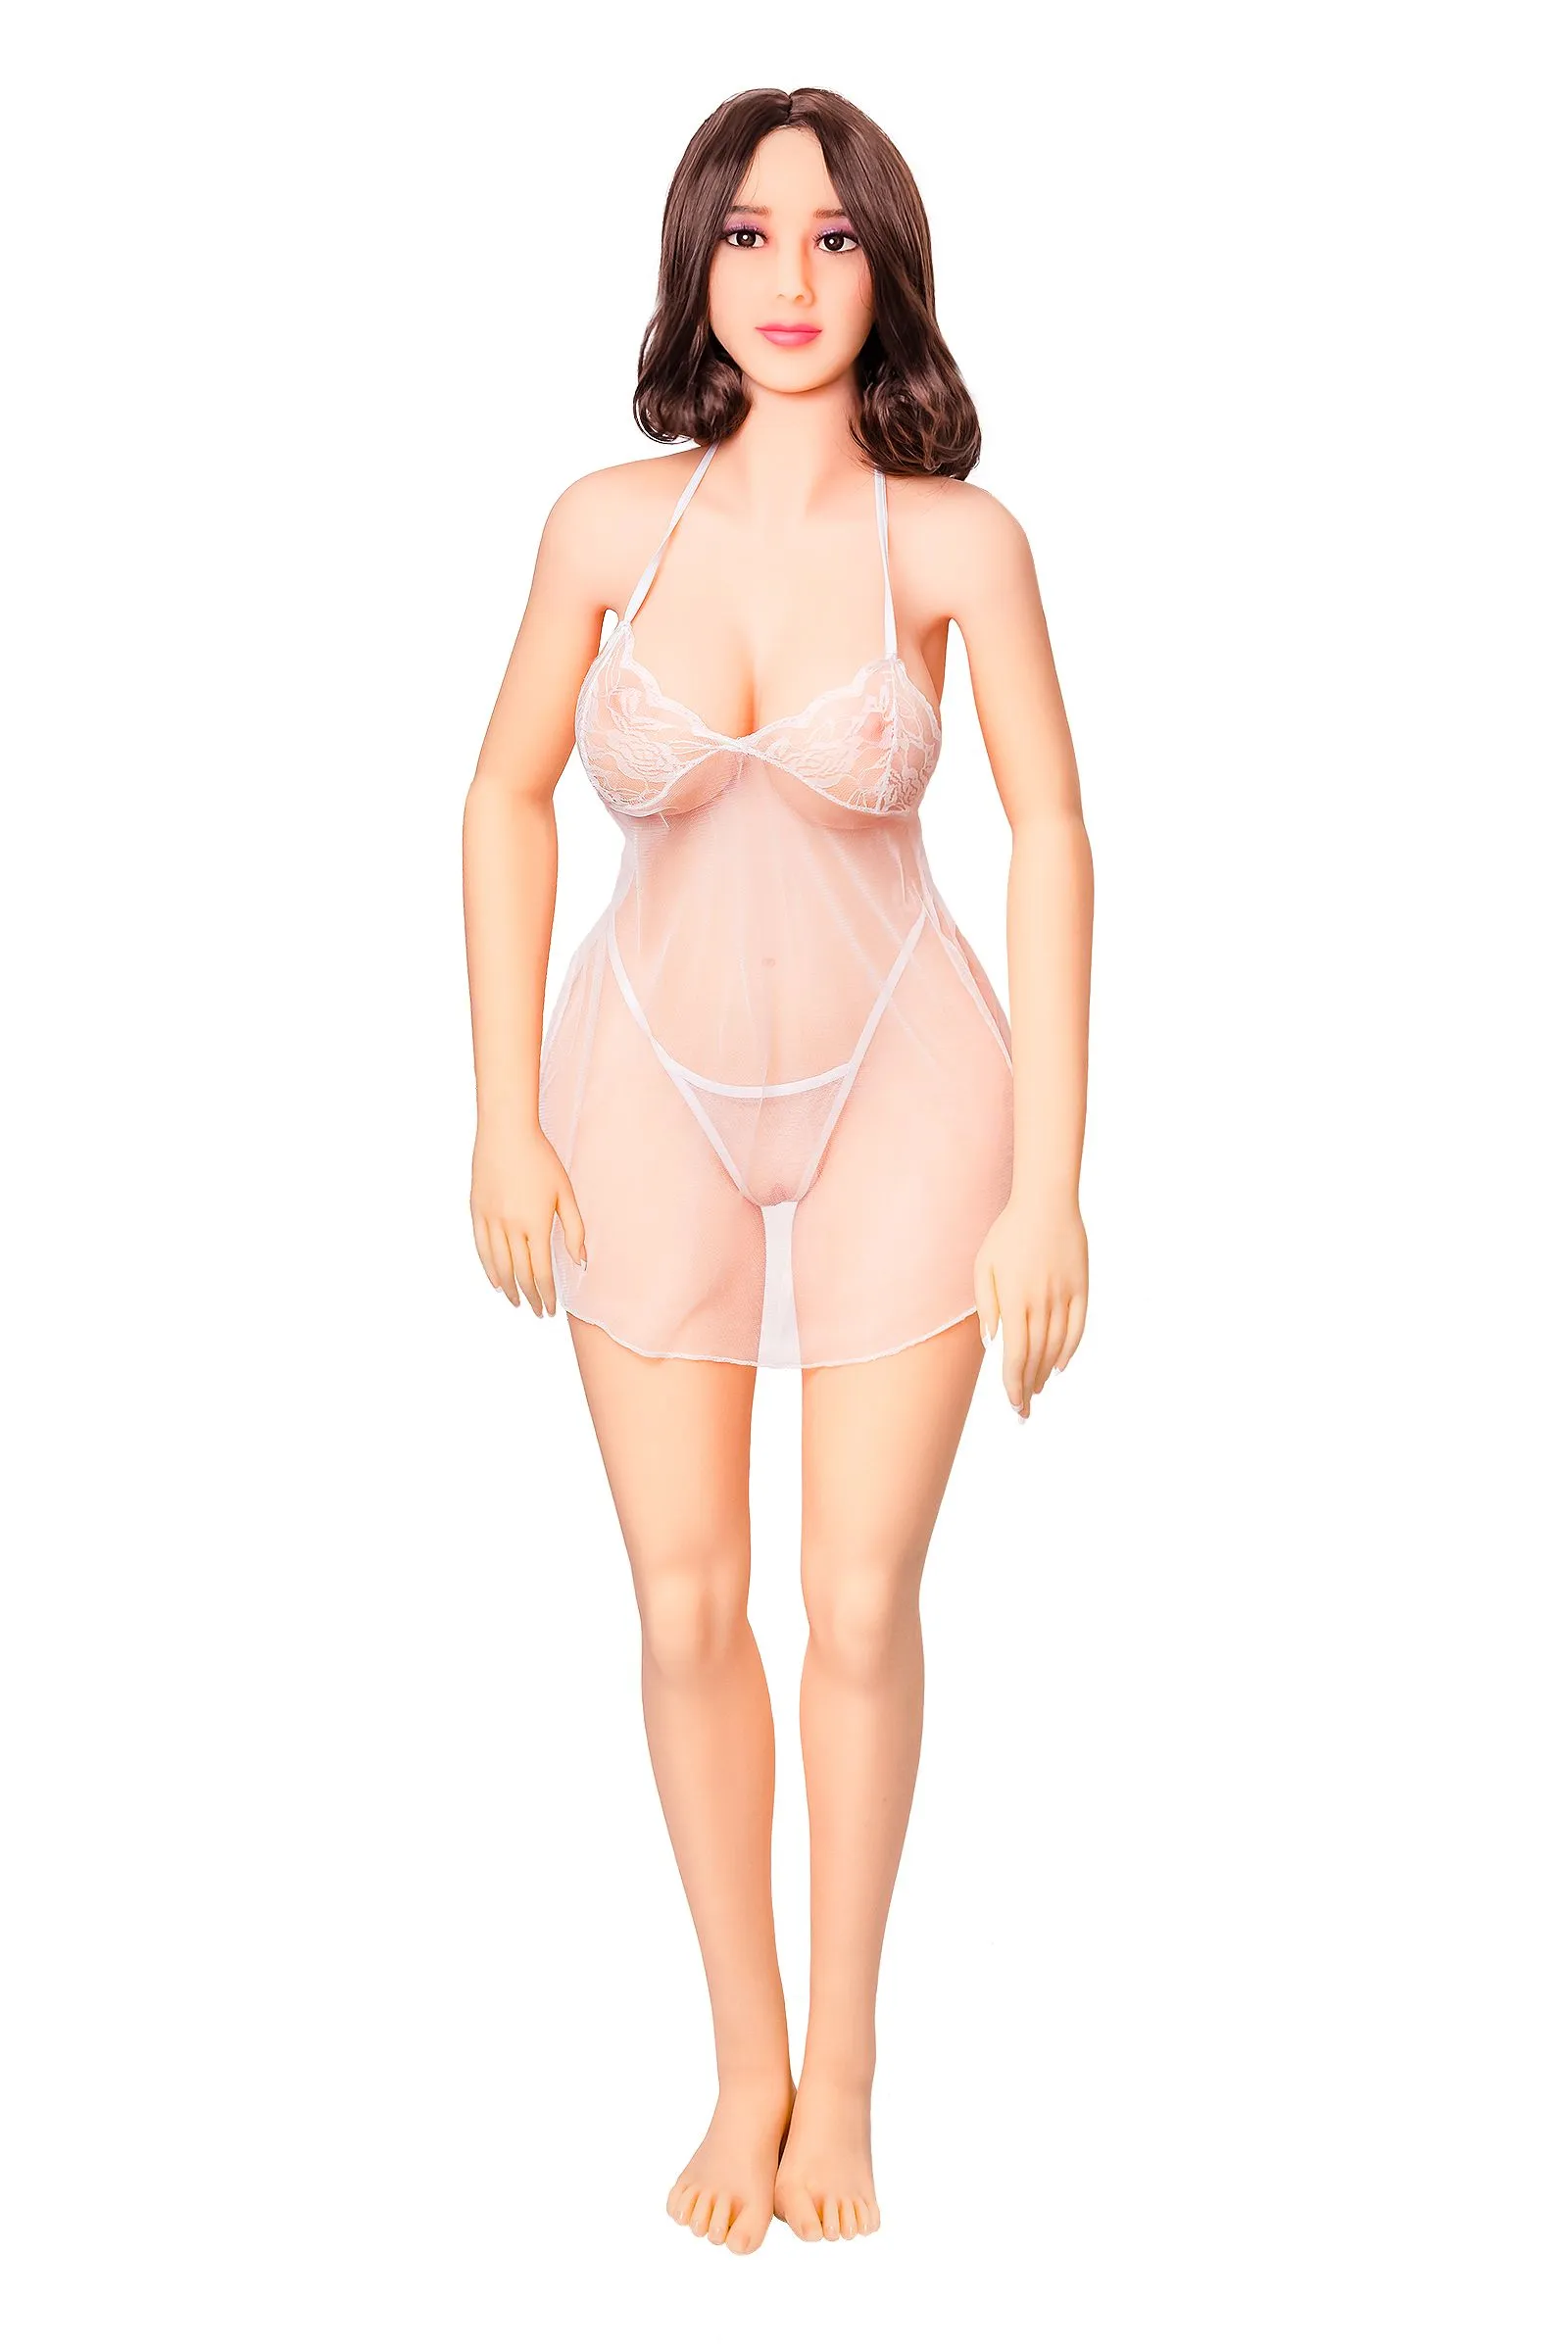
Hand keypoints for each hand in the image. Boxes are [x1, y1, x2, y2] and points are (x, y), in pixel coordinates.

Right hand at [470, 1119, 585, 1316]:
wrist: (506, 1131)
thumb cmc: (541, 1159)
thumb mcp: (565, 1192)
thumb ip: (574, 1229)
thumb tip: (580, 1262)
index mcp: (536, 1223)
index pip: (541, 1272)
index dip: (547, 1294)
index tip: (552, 1310)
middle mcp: (511, 1226)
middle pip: (520, 1273)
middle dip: (531, 1297)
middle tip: (538, 1312)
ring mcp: (491, 1219)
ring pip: (498, 1265)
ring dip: (509, 1288)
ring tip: (518, 1303)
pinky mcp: (477, 1211)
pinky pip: (481, 1248)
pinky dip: (489, 1269)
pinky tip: (496, 1282)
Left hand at [974, 1191, 1087, 1417]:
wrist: (1046, 1201)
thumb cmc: (1008, 1233)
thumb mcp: (984, 1265)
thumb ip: (986, 1305)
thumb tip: (991, 1343)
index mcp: (1015, 1300)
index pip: (1016, 1355)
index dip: (1014, 1384)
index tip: (1013, 1403)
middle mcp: (1042, 1302)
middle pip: (1037, 1357)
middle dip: (1029, 1387)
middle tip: (1023, 1411)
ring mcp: (1065, 1296)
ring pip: (1057, 1346)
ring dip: (1047, 1373)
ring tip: (1037, 1390)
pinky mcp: (1081, 1288)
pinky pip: (1078, 1328)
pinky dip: (1070, 1350)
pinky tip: (1060, 1366)